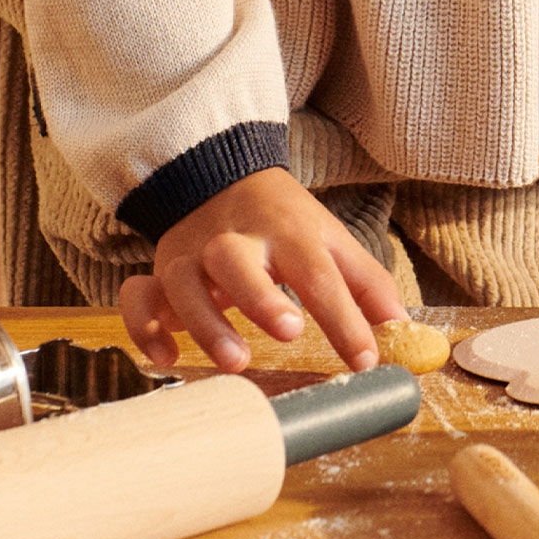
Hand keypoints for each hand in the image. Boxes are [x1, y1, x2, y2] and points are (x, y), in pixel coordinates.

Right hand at [119, 168, 407, 372]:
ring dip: (206, 323)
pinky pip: (138, 297)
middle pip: (238, 263)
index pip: (317, 273)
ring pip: (184, 284)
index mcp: (286, 234)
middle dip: (260, 298)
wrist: (219, 176)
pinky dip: (144, 327)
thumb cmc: (284, 222)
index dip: (342, 318)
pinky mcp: (159, 272)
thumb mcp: (331, 239)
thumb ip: (366, 282)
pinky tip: (165, 358)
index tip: (364, 360)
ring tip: (235, 361)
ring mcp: (191, 257)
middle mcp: (234, 243)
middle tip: (288, 331)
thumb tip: (401, 327)